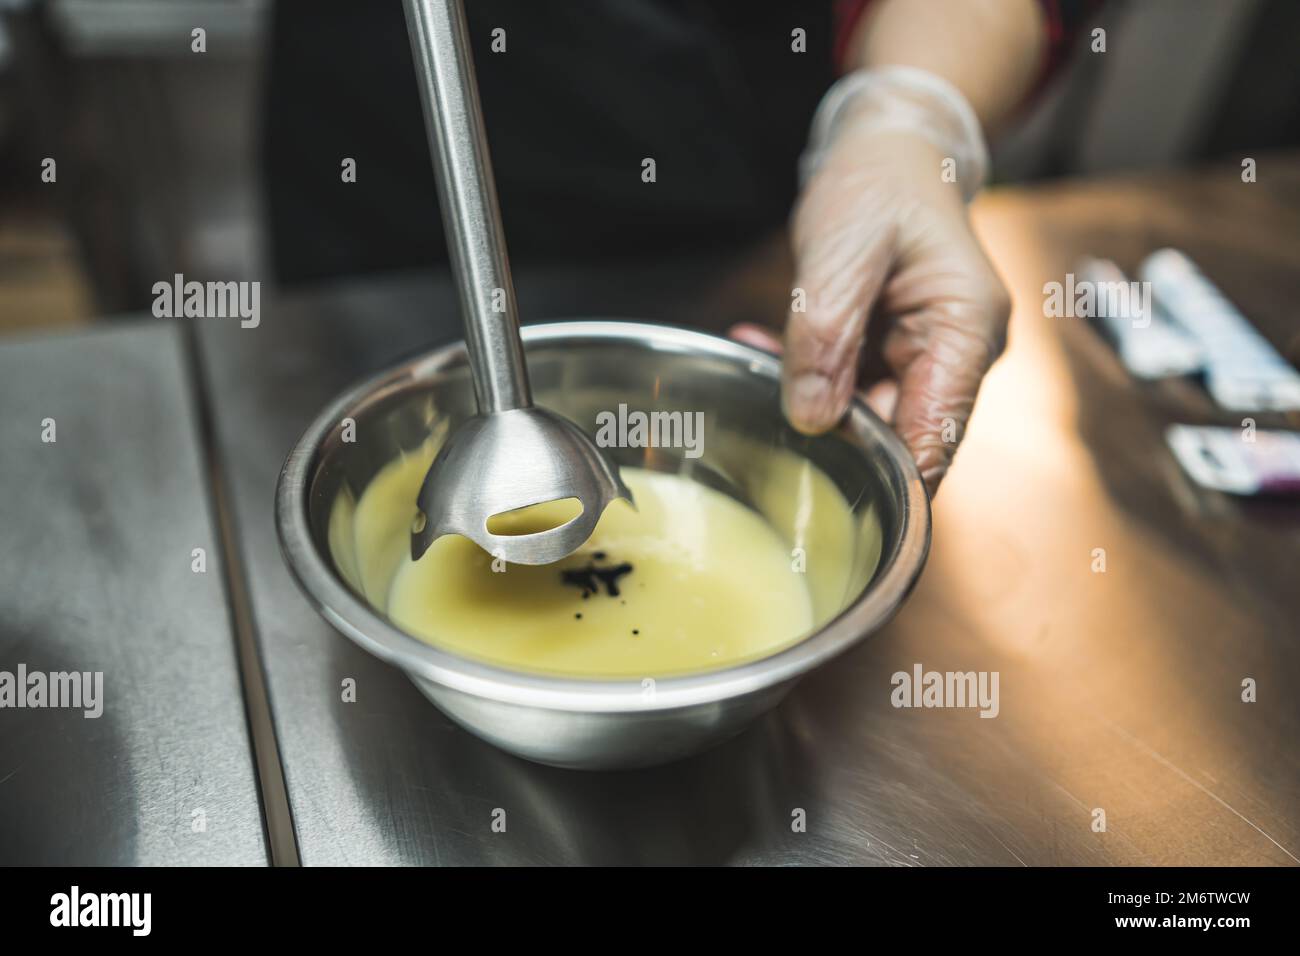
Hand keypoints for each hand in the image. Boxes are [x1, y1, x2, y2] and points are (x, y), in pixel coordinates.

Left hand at [734, 128, 1009, 494]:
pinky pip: (851, 387)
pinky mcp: (897, 353)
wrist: (890, 149)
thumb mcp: (842, 252)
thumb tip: (813, 419)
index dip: (886, 474)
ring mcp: (929, 357)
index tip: (825, 485)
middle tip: (770, 402)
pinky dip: (808, 376)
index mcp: (967, 332)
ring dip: (812, 397)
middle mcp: (959, 355)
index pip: (935, 437)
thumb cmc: (881, 183)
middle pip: (900, 434)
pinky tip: (764, 351)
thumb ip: (825, 337)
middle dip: (833, 431)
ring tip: (761, 357)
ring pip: (868, 414)